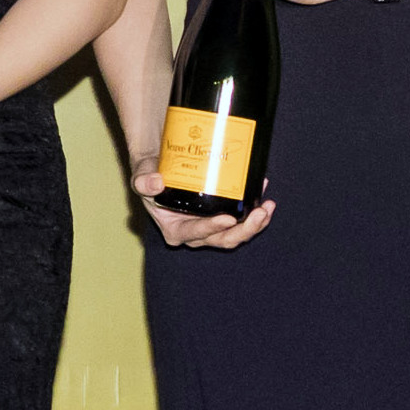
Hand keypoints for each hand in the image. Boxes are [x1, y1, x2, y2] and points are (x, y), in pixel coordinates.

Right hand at [132, 162, 273, 249]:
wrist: (162, 169)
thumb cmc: (151, 176)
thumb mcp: (141, 177)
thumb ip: (143, 180)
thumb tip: (156, 183)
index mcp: (175, 229)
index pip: (195, 234)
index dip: (212, 228)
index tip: (227, 219)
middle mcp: (196, 233)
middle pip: (224, 239)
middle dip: (245, 229)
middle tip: (259, 213)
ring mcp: (212, 227)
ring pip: (238, 234)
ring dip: (256, 223)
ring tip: (268, 206)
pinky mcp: (224, 217)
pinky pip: (243, 220)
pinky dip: (255, 209)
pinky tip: (262, 193)